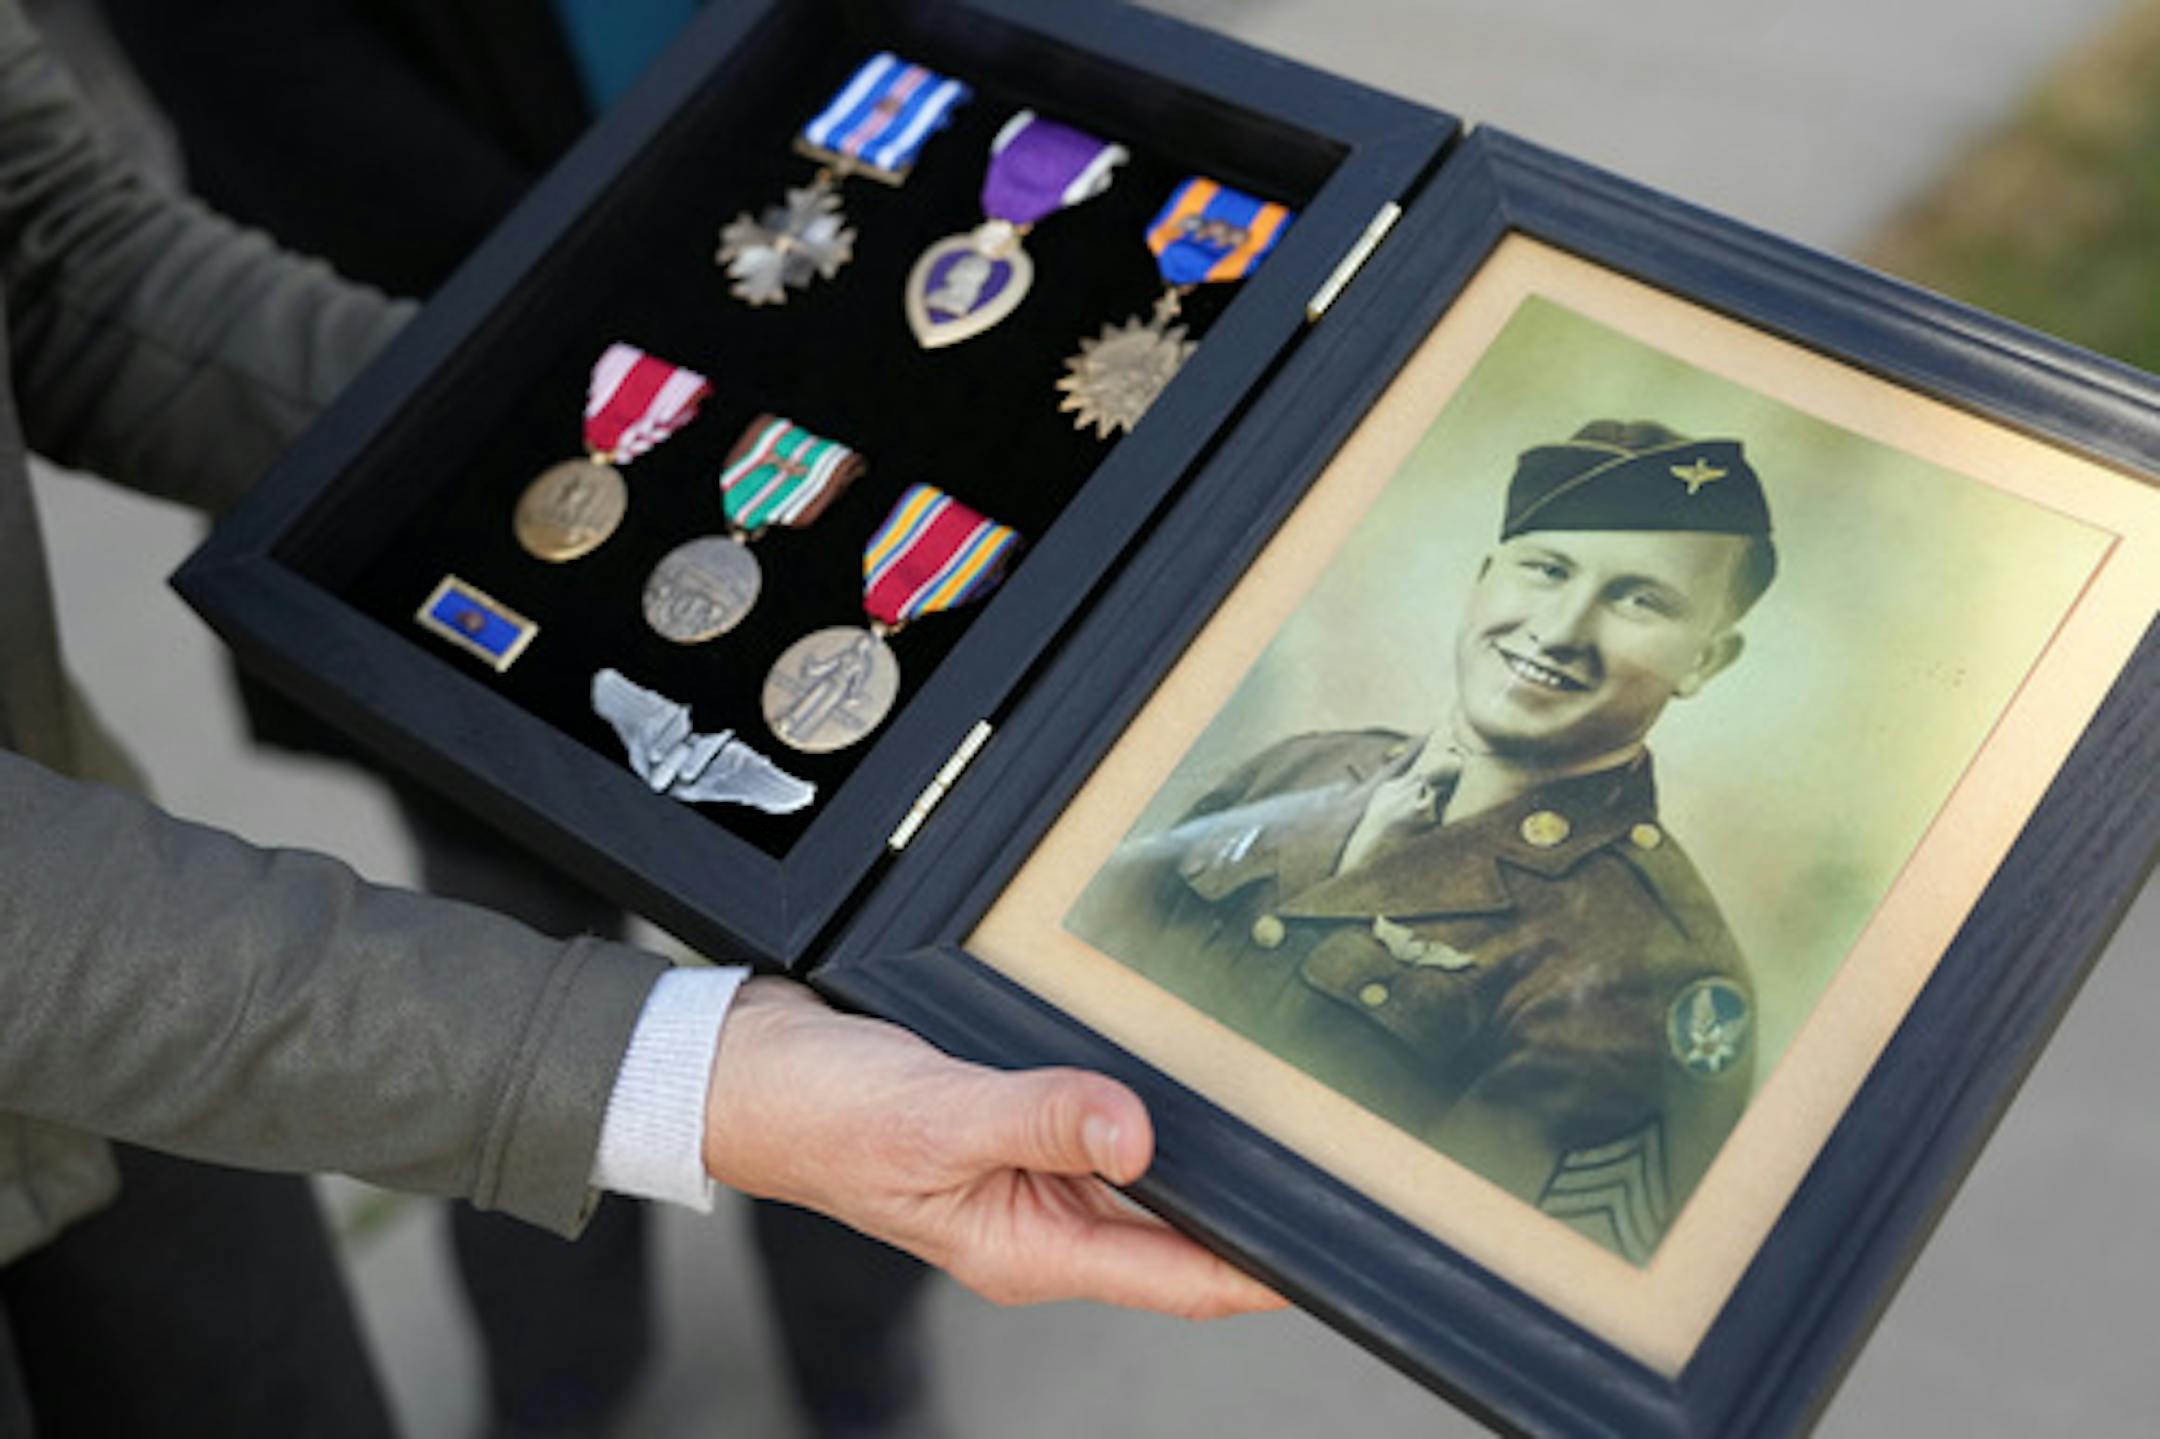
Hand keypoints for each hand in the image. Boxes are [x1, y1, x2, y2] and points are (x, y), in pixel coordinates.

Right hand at [701, 977, 1283, 1317]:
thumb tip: (1139, 1135)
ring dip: (1195, 1152)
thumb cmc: (818, 1113)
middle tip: (1330, 1160)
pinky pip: (1098, 1127)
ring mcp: (1025, 1179)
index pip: (1176, 1277)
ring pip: (1141, 1177)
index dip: (1261, 1271)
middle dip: (1246, 1204)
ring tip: (1272, 1119)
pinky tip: (1171, 1076)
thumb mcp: (938, 1116)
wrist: (746, 1071)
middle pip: (1172, 1230)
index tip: (1334, 1254)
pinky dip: (1138, 1108)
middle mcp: (1036, 1222)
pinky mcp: (1014, 1128)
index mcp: (1025, 1248)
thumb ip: (1043, 1120)